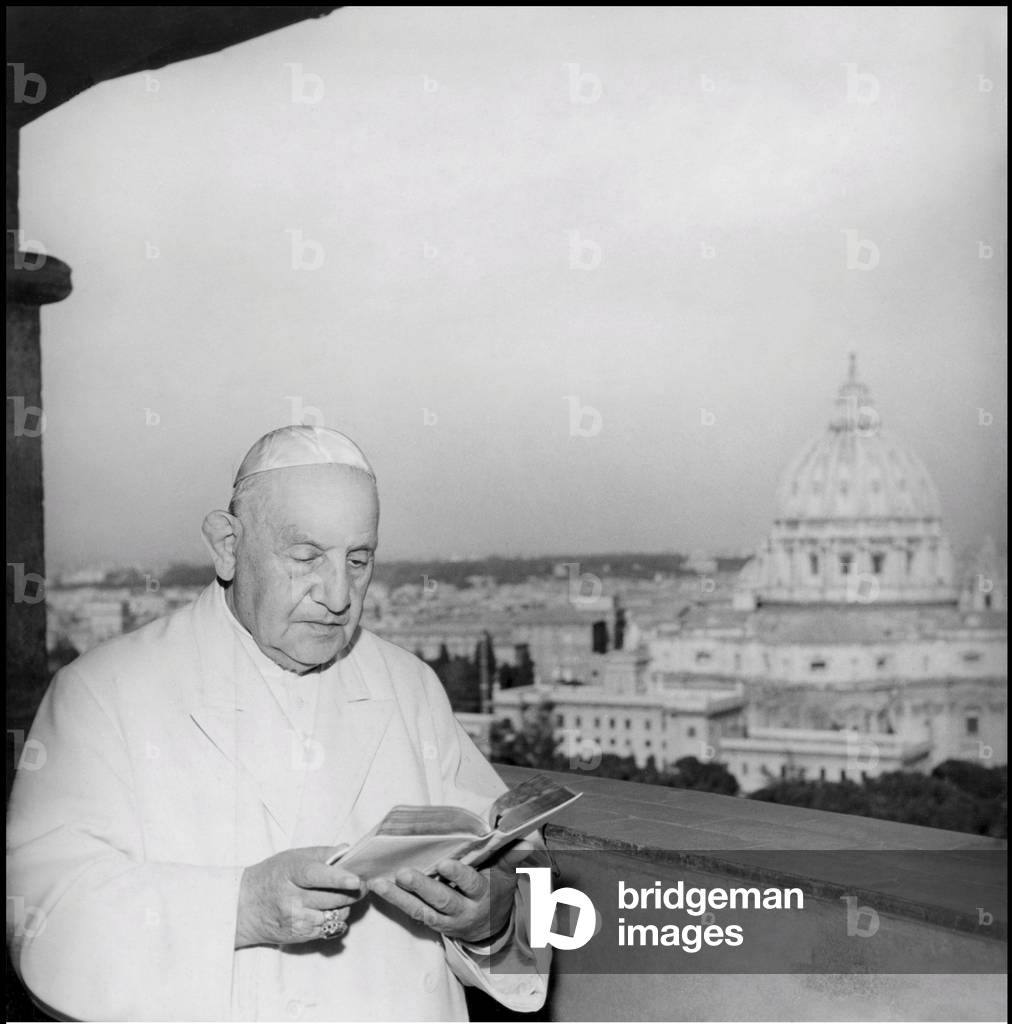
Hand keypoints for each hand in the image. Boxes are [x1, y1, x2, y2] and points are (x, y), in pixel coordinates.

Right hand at [235, 846, 362, 947]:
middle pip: (332, 897)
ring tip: (339, 896)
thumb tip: (348, 850)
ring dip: (345, 906)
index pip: (317, 876)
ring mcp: (296, 920)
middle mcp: (292, 899)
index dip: (338, 878)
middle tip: (361, 884)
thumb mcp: (292, 857)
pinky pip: (329, 928)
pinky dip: (335, 919)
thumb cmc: (271, 876)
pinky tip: (327, 910)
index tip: (355, 880)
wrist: (243, 907)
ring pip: (335, 914)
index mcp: (290, 873)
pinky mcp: (300, 936)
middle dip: (353, 892)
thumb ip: (322, 853)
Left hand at [369, 857, 517, 944]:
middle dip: (423, 887)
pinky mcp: (432, 924)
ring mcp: (446, 921)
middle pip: (443, 900)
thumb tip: (528, 839)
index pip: (472, 885)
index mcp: (484, 895)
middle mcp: (464, 911)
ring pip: (421, 911)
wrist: (491, 927)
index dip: (459, 875)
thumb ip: (513, 856)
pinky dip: (395, 902)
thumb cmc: (497, 889)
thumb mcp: (507, 873)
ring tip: (379, 883)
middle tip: (404, 874)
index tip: (445, 863)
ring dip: (399, 897)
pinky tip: (379, 888)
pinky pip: (412, 914)